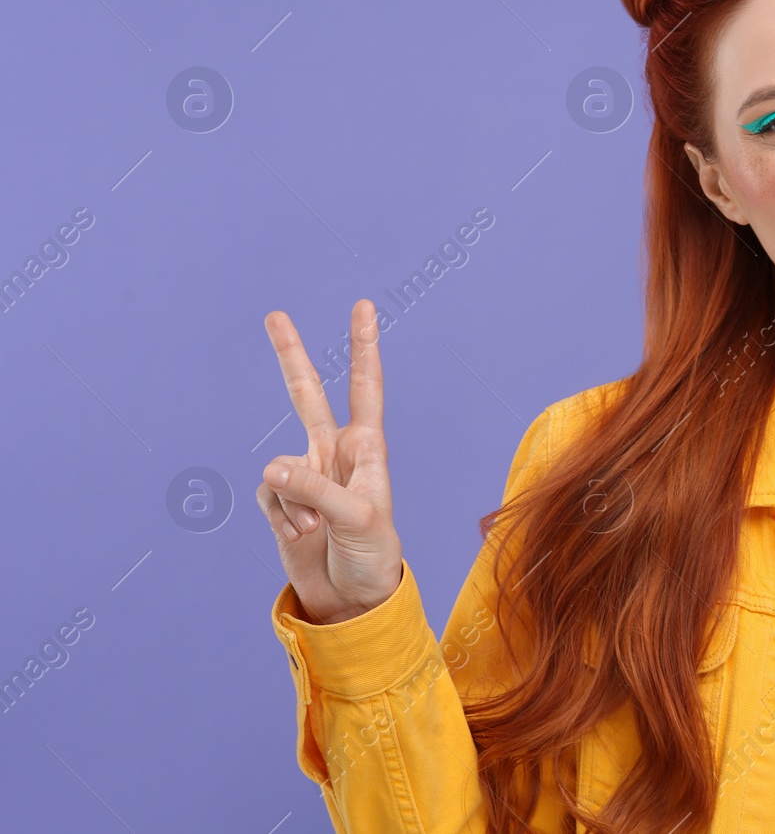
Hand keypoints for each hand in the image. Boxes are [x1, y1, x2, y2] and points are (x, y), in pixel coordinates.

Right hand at [256, 299, 402, 624]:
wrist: (352, 601)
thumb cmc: (373, 556)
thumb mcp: (356, 520)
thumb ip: (315, 490)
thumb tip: (270, 467)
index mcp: (367, 448)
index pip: (365, 388)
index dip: (363, 348)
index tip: (363, 308)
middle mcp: (335, 454)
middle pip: (307, 395)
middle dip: (291, 356)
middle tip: (275, 315)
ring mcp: (305, 476)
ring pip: (278, 466)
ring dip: (293, 500)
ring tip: (318, 529)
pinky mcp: (280, 501)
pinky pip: (266, 495)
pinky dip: (280, 516)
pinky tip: (300, 535)